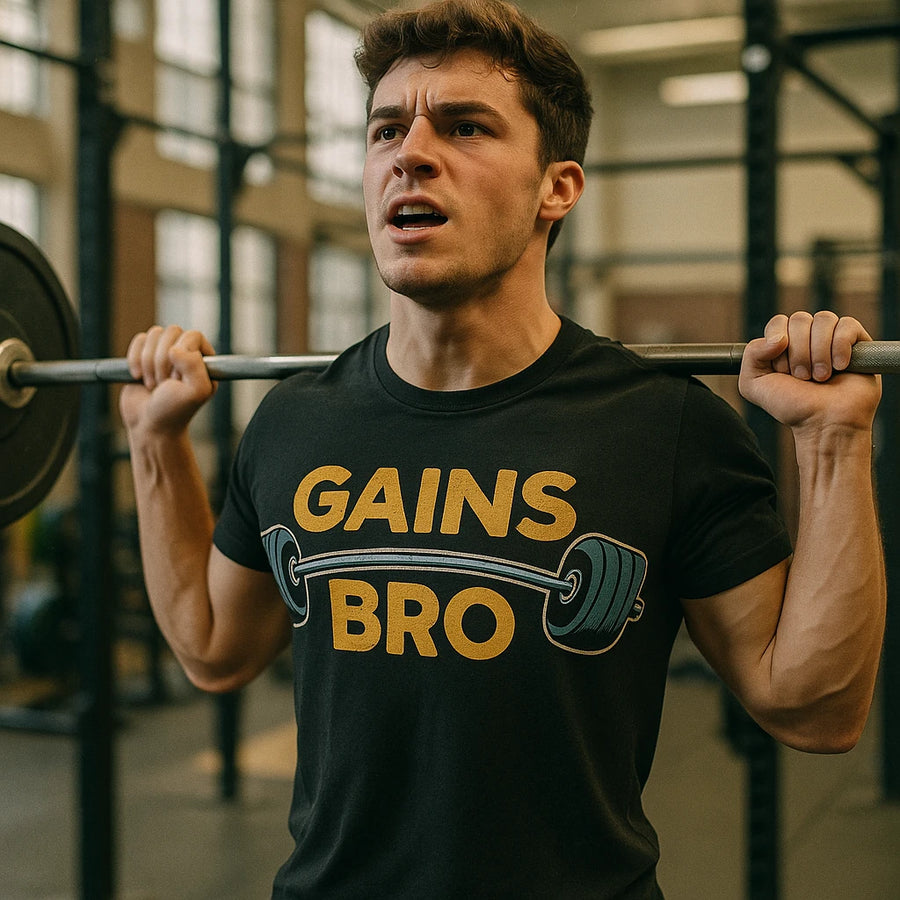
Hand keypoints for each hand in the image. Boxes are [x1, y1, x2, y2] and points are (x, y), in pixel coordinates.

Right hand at [119, 325, 216, 435]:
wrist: (149, 426)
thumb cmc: (175, 412)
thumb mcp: (196, 392)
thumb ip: (195, 366)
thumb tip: (175, 348)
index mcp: (204, 360)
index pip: (193, 335)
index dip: (182, 354)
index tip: (178, 377)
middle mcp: (187, 353)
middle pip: (171, 332)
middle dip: (162, 361)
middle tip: (165, 384)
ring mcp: (165, 353)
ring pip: (154, 334)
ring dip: (149, 362)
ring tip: (154, 384)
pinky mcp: (145, 355)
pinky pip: (139, 340)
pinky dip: (134, 359)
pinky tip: (139, 377)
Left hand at [739, 311, 880, 434]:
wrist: (824, 423)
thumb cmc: (792, 407)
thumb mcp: (753, 385)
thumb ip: (751, 354)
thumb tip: (778, 336)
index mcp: (783, 345)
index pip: (778, 322)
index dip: (778, 344)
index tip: (783, 371)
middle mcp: (807, 339)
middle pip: (799, 319)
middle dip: (798, 353)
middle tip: (803, 378)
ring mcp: (832, 339)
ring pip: (823, 320)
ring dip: (819, 353)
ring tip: (821, 377)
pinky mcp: (858, 342)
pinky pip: (847, 325)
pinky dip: (840, 346)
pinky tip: (840, 367)